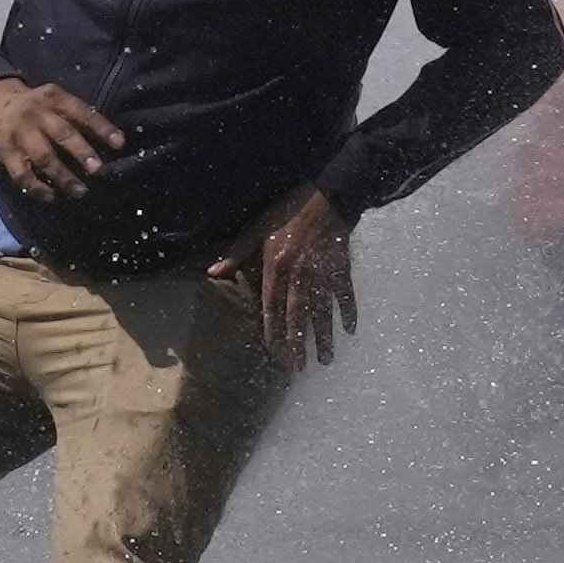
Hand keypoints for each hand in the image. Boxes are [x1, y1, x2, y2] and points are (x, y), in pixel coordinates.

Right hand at [0, 73, 124, 196]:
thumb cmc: (36, 106)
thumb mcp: (55, 100)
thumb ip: (77, 116)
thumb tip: (112, 139)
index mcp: (54, 98)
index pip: (82, 112)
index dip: (102, 127)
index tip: (120, 143)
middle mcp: (37, 114)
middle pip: (62, 134)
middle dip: (82, 152)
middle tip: (98, 170)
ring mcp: (20, 134)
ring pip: (44, 157)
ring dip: (63, 177)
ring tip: (80, 191)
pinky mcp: (6, 152)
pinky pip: (22, 174)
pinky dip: (37, 188)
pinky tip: (51, 196)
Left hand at [231, 184, 357, 364]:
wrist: (328, 195)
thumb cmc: (288, 210)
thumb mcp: (258, 227)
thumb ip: (237, 252)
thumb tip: (213, 272)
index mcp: (277, 267)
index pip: (272, 308)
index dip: (273, 332)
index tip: (274, 353)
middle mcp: (300, 276)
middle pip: (298, 316)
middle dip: (298, 343)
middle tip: (300, 367)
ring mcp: (323, 274)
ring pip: (323, 312)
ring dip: (324, 336)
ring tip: (325, 358)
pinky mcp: (342, 269)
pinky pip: (345, 296)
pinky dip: (349, 312)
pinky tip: (350, 330)